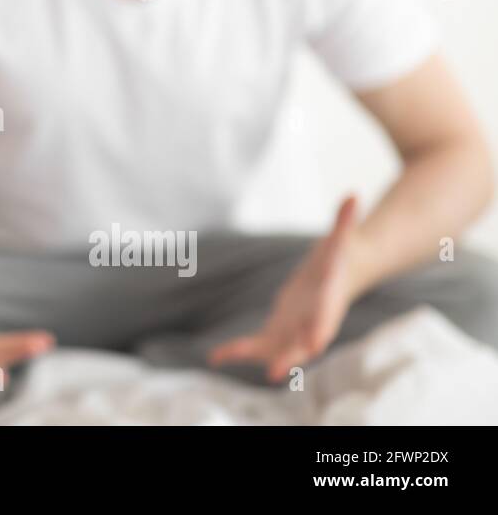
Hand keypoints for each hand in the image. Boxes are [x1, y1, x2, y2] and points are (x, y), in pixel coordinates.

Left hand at [209, 194, 362, 381]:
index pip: (326, 317)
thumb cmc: (337, 260)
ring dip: (254, 356)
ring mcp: (294, 330)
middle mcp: (311, 322)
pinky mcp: (278, 331)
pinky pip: (256, 345)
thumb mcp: (339, 241)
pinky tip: (214, 357)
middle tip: (273, 372)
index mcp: (327, 302)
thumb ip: (344, 222)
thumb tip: (353, 194)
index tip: (313, 344)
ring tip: (224, 356)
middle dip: (288, 357)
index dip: (319, 329)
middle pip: (301, 344)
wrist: (335, 280)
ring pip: (275, 349)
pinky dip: (237, 351)